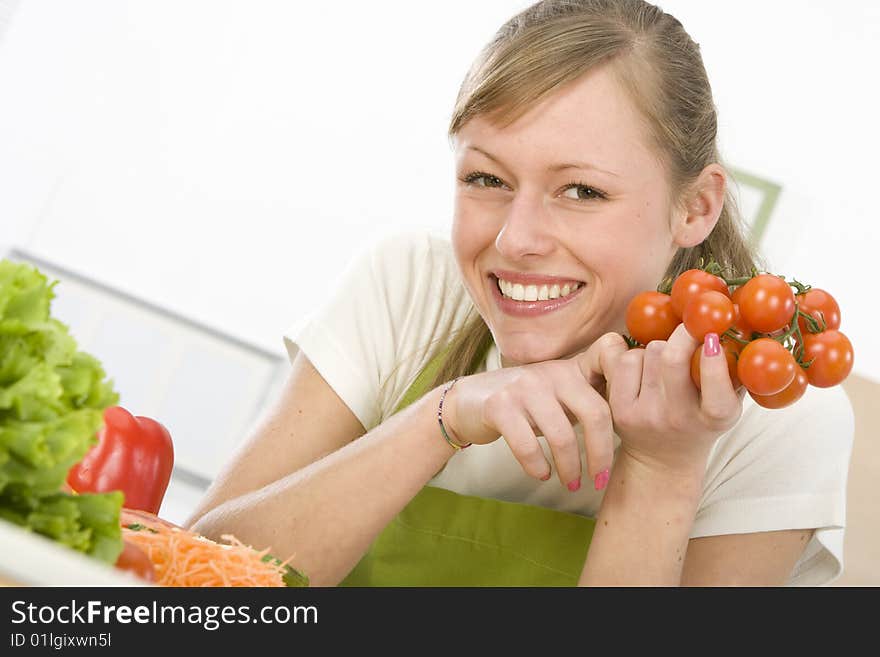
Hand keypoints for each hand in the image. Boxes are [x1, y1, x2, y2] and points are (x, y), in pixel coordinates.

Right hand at [441, 333, 627, 488]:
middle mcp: (552, 372)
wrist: (468, 402)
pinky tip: (542, 474)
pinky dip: (538, 466)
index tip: (634, 427)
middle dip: (601, 454)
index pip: (609, 361)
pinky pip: (527, 444)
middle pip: (595, 413)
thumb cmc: (524, 404)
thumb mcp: (558, 393)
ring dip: (570, 468)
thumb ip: (589, 398)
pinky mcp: (499, 405)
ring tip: (572, 484)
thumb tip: (635, 421)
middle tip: (600, 480)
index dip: (628, 388)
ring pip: (562, 435)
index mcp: (572, 369)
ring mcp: (524, 387)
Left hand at [602, 324, 743, 475]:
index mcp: (714, 419)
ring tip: (666, 361)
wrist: (663, 461)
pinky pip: (624, 361)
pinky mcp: (619, 410)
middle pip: (672, 359)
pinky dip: (635, 355)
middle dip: (682, 334)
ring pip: (647, 352)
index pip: (716, 392)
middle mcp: (678, 419)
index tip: (713, 338)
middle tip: (690, 327)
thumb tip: (742, 322)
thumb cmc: (701, 420)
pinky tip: (644, 368)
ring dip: (658, 346)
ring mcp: (645, 415)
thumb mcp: (728, 402)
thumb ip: (737, 370)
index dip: (714, 363)